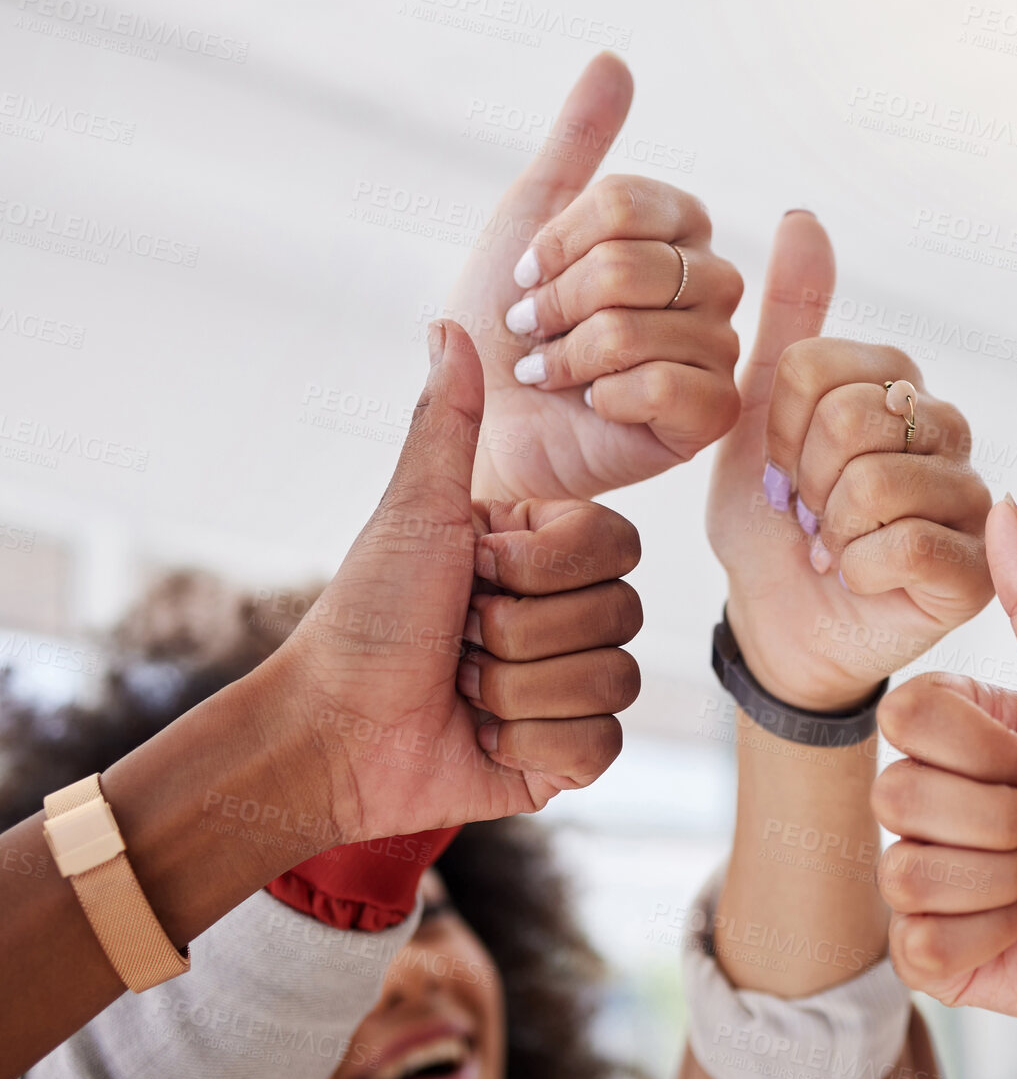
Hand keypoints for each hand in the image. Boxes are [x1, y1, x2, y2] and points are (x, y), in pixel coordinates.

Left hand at [268, 321, 641, 842]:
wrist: (333, 731)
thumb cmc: (367, 615)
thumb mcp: (413, 511)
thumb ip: (448, 422)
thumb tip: (450, 323)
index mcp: (545, 553)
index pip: (617, 545)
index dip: (542, 566)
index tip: (473, 570)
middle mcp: (570, 613)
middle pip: (621, 613)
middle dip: (518, 634)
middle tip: (456, 638)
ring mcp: (575, 686)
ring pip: (614, 680)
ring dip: (516, 691)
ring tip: (462, 691)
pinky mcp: (570, 755)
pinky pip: (601, 743)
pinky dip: (532, 744)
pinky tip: (484, 738)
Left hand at [448, 52, 743, 502]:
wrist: (488, 428)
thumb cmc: (507, 333)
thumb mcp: (530, 223)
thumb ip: (576, 145)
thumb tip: (614, 62)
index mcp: (678, 235)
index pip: (636, 203)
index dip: (565, 238)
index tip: (526, 273)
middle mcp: (709, 289)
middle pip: (643, 265)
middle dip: (564, 303)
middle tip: (532, 332)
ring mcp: (716, 354)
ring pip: (651, 328)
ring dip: (576, 353)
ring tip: (552, 371)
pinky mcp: (710, 418)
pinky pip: (674, 385)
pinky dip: (612, 393)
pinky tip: (594, 404)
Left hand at [706, 212, 992, 710]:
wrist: (776, 622)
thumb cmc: (771, 524)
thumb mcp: (755, 418)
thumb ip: (786, 322)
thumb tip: (803, 216)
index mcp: (895, 384)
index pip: (817, 367)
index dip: (778, 428)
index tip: (781, 466)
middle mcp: (945, 431)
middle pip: (851, 418)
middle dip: (804, 480)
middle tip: (807, 512)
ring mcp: (970, 500)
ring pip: (880, 482)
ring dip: (831, 528)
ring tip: (832, 544)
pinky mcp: (978, 571)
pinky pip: (907, 546)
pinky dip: (857, 569)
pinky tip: (858, 577)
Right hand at [871, 497, 1016, 1033]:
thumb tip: (998, 502)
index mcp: (966, 735)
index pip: (906, 717)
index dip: (984, 747)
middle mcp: (938, 801)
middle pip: (895, 794)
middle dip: (999, 817)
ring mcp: (933, 879)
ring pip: (903, 870)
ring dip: (999, 879)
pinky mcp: (938, 957)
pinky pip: (916, 944)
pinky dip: (985, 938)